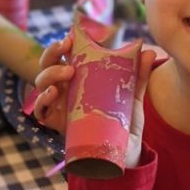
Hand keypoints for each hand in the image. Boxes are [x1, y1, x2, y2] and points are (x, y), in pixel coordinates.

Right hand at [34, 34, 156, 168]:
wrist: (126, 153)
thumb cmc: (124, 123)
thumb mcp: (131, 97)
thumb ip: (138, 76)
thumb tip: (148, 52)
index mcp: (79, 80)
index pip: (63, 57)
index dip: (61, 45)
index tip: (70, 36)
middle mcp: (66, 90)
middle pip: (47, 66)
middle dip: (51, 53)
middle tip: (64, 47)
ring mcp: (60, 106)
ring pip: (41, 84)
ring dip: (50, 73)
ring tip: (68, 72)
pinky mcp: (58, 125)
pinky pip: (41, 112)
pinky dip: (42, 100)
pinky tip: (52, 93)